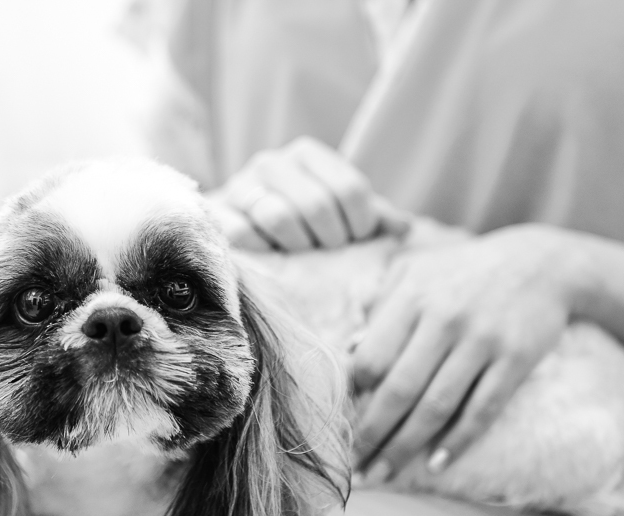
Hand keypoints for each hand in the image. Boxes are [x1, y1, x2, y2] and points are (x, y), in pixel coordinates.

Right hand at [207, 137, 383, 250]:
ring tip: (299, 253)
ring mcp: (241, 185)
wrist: (239, 229)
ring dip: (297, 246)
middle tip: (327, 251)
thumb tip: (405, 228)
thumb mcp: (340, 216)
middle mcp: (273, 162)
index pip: (351, 190)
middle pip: (318, 205)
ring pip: (280, 217)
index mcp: (307, 154)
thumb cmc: (300, 226)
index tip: (354, 239)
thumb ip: (373, 218)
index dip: (360, 225)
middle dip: (330, 240)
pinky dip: (263, 250)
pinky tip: (271, 254)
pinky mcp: (218, 211)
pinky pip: (244, 233)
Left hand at [351, 224, 581, 483]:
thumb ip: (381, 306)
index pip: (372, 356)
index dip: (355, 392)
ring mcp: (481, 340)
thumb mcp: (417, 271)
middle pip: (399, 389)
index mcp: (413, 297)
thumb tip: (350, 351)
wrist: (541, 263)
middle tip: (355, 465)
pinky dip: (458, 440)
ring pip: (436, 406)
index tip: (343, 417)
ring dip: (405, 446)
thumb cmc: (463, 272)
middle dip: (372, 433)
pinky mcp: (514, 359)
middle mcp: (444, 319)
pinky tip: (436, 464)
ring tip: (384, 472)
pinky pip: (482, 409)